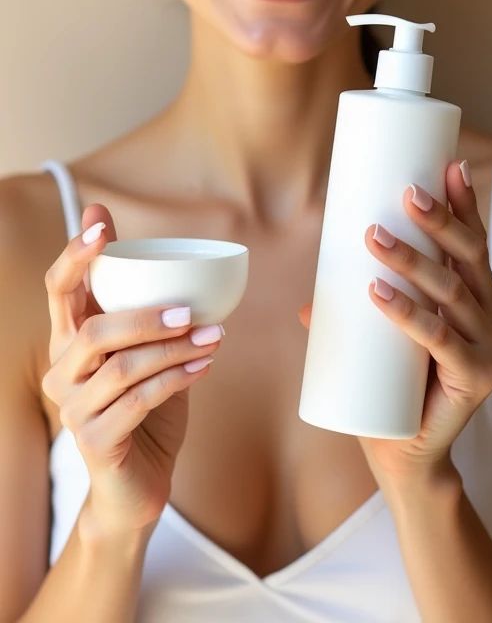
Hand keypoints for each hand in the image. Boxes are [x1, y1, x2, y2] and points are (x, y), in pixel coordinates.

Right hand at [42, 205, 223, 534]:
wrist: (137, 486)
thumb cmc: (146, 409)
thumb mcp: (149, 353)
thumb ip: (153, 313)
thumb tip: (183, 262)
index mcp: (69, 341)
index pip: (59, 290)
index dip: (75, 256)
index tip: (100, 225)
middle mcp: (62, 372)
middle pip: (92, 331)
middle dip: (145, 316)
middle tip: (188, 310)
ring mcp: (72, 409)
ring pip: (122, 367)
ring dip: (173, 349)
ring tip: (213, 338)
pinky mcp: (94, 441)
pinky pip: (138, 401)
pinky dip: (177, 379)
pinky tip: (204, 367)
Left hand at [299, 161, 491, 488]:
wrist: (406, 453)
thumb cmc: (393, 385)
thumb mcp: (378, 339)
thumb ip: (351, 315)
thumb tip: (310, 304)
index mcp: (479, 300)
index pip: (474, 242)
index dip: (465, 203)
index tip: (449, 164)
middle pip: (467, 259)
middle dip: (437, 221)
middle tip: (404, 192)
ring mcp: (489, 350)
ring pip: (450, 293)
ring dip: (411, 259)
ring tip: (372, 236)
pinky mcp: (476, 381)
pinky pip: (439, 340)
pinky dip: (406, 314)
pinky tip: (378, 291)